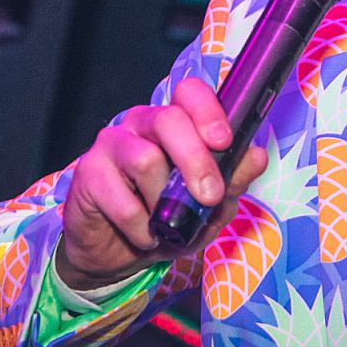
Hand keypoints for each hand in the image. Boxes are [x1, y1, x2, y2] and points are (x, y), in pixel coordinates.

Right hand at [55, 77, 268, 290]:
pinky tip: (143, 235)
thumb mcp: (209, 207)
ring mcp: (112, 144)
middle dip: (196, 161)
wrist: (117, 254)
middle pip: (169, 120)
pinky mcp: (88, 173)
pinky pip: (121, 198)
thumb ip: (234, 180)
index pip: (190, 93)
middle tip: (210, 196)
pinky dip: (140, 226)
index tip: (223, 141)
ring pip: (145, 159)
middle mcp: (143, 123)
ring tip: (165, 224)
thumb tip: (258, 156)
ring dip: (163, 202)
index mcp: (176, 122)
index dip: (208, 111)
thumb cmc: (166, 221)